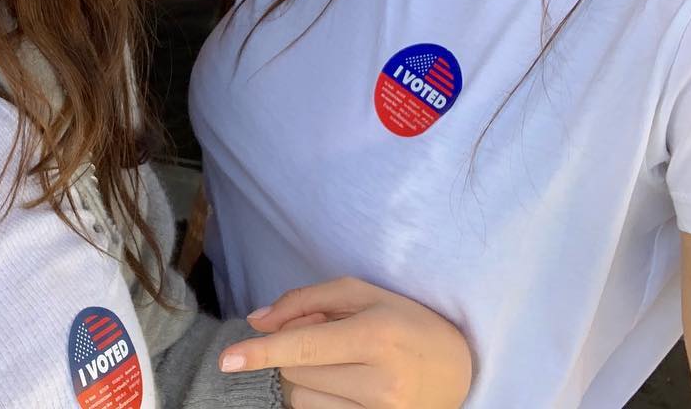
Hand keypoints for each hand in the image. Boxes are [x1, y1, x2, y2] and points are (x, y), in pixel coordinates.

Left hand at [218, 276, 471, 408]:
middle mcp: (379, 379)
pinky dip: (320, 396)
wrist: (462, 369)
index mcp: (375, 334)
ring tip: (344, 362)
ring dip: (308, 376)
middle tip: (329, 337)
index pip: (303, 346)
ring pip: (301, 396)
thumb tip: (257, 321)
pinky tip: (348, 383)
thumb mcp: (362, 294)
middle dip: (295, 350)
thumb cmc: (406, 321)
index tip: (228, 360)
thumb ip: (305, 301)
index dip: (262, 351)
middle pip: (295, 368)